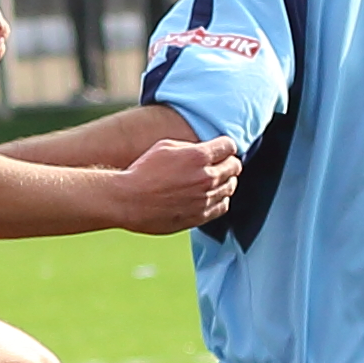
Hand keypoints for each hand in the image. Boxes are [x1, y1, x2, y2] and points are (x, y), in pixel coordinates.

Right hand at [111, 135, 239, 232]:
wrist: (129, 200)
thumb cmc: (142, 172)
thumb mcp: (165, 146)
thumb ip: (190, 147)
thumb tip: (204, 150)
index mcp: (198, 157)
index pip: (229, 146)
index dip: (225, 146)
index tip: (222, 148)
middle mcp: (206, 178)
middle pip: (234, 167)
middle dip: (229, 162)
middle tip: (222, 163)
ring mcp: (204, 199)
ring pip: (230, 187)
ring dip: (226, 181)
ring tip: (216, 180)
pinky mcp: (199, 216)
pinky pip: (222, 206)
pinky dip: (220, 199)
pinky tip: (211, 196)